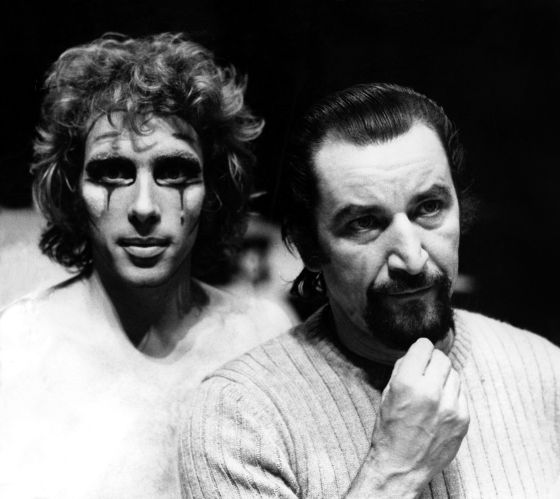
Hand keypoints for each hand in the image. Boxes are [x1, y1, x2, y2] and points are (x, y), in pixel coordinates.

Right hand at [346, 338, 468, 497]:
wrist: (401, 467)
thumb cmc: (389, 430)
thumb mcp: (387, 393)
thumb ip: (403, 369)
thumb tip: (417, 352)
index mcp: (407, 383)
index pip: (424, 346)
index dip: (419, 350)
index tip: (418, 355)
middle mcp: (431, 392)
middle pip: (442, 358)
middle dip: (432, 362)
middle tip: (425, 372)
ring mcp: (450, 407)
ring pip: (454, 374)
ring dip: (443, 377)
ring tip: (432, 391)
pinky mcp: (463, 419)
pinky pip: (461, 393)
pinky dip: (451, 394)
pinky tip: (439, 405)